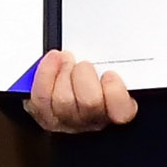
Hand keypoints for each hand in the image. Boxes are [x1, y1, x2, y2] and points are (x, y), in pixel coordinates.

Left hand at [22, 49, 143, 134]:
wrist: (71, 89)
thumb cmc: (94, 79)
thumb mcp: (113, 68)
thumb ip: (119, 63)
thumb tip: (124, 45)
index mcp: (116, 110)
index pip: (122, 112)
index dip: (115, 92)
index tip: (110, 74)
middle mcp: (93, 120)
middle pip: (89, 102)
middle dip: (84, 74)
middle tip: (83, 64)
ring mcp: (68, 121)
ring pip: (63, 99)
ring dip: (64, 71)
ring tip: (67, 60)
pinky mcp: (46, 115)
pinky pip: (42, 97)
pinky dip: (45, 73)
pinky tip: (53, 60)